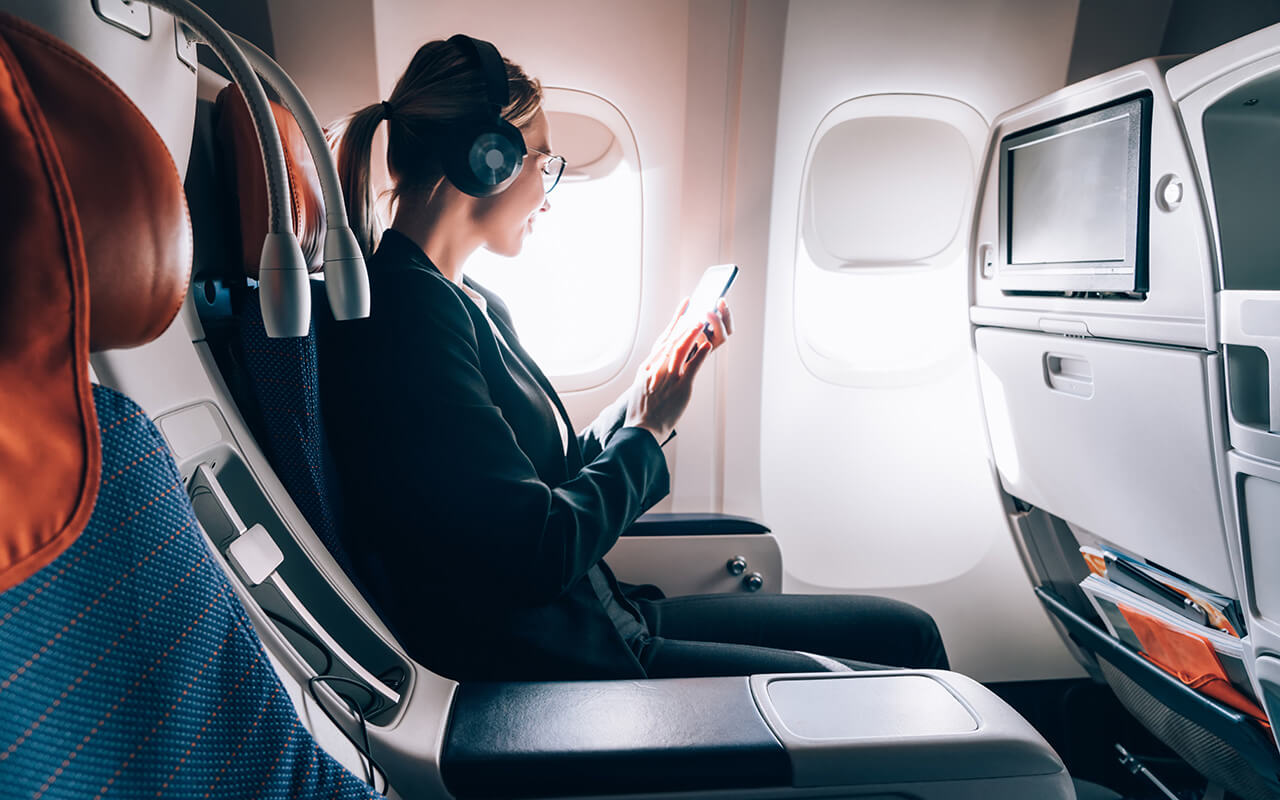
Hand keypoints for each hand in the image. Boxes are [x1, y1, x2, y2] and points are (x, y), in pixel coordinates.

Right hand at [623, 298, 733, 441]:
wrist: (641, 429)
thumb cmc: (642, 411)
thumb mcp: (640, 386)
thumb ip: (651, 372)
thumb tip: (662, 361)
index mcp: (647, 367)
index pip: (663, 340)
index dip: (675, 323)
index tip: (684, 310)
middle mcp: (657, 368)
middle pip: (673, 340)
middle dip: (686, 324)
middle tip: (697, 312)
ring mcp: (669, 377)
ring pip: (682, 349)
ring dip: (693, 334)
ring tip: (703, 322)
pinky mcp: (680, 388)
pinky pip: (692, 368)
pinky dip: (700, 355)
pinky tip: (707, 345)